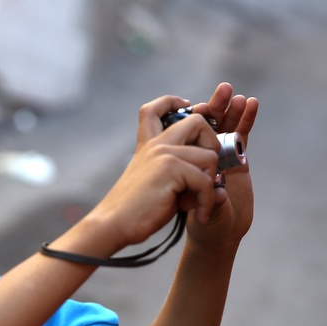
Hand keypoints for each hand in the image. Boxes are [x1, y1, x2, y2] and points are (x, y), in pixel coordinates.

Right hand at [88, 94, 224, 250]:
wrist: (114, 223)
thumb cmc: (135, 209)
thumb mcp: (151, 180)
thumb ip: (172, 167)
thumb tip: (207, 167)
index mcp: (147, 145)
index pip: (154, 109)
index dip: (172, 101)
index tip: (187, 105)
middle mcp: (156, 144)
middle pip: (198, 122)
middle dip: (212, 145)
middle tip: (207, 172)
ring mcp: (164, 154)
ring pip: (210, 156)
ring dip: (211, 184)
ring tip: (198, 203)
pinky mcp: (171, 168)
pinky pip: (206, 180)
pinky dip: (207, 201)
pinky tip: (199, 214)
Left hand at [188, 83, 258, 251]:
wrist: (217, 234)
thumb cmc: (200, 223)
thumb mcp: (199, 211)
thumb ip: (212, 201)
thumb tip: (221, 193)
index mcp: (181, 159)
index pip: (183, 131)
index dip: (188, 116)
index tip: (192, 106)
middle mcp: (199, 154)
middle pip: (207, 124)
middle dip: (214, 106)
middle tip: (222, 91)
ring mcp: (220, 155)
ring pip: (226, 127)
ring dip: (232, 110)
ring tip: (238, 96)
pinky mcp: (239, 161)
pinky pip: (242, 137)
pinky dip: (247, 121)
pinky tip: (252, 105)